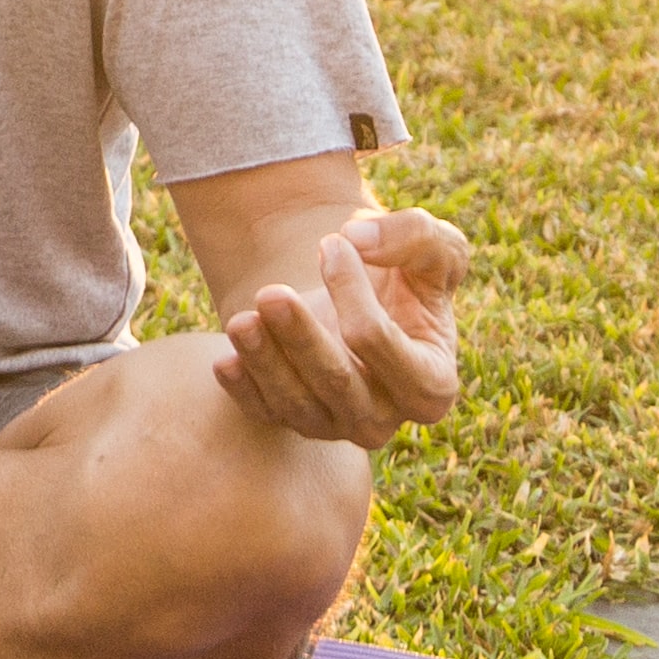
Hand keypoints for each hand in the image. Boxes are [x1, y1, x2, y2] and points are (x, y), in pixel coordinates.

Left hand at [214, 205, 468, 447]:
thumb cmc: (404, 272)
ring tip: (240, 321)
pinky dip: (243, 389)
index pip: (380, 342)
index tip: (331, 241)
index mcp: (432, 383)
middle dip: (303, 340)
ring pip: (296, 403)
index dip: (352, 294)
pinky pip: (265, 413)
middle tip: (270, 294)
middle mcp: (385, 415)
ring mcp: (336, 422)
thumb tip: (359, 238)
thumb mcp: (434, 245)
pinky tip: (224, 362)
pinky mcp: (293, 419)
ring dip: (265, 361)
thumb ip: (415, 235)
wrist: (357, 291)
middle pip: (338, 384)